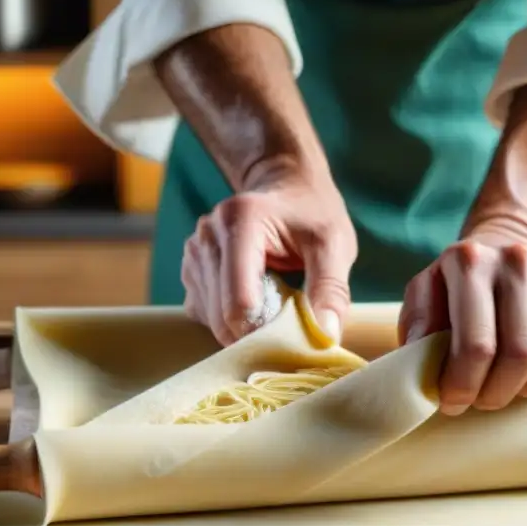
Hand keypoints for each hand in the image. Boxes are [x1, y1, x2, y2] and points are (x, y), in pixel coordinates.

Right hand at [181, 174, 357, 345]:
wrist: (286, 186)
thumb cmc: (312, 214)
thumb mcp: (335, 245)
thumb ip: (331, 289)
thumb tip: (325, 339)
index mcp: (241, 220)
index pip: (240, 301)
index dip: (267, 332)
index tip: (295, 338)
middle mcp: (208, 235)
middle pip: (222, 315)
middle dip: (255, 334)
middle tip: (289, 329)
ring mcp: (194, 253)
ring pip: (210, 318)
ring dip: (242, 328)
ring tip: (275, 306)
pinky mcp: (191, 270)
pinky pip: (203, 313)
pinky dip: (228, 321)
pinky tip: (256, 303)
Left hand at [397, 227, 526, 415]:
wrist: (503, 251)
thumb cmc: (458, 289)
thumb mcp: (425, 296)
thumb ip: (417, 329)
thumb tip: (420, 370)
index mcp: (469, 261)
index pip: (476, 345)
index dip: (463, 386)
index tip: (451, 402)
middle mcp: (519, 260)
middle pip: (523, 354)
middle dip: (498, 393)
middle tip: (482, 401)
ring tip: (511, 390)